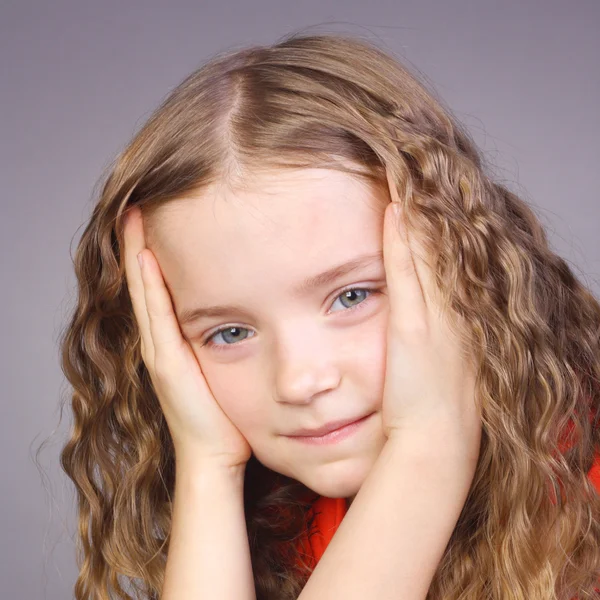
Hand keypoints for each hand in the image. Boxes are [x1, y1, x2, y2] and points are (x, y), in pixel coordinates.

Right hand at [122, 205, 251, 468]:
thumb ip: (236, 339)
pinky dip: (147, 284)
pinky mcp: (165, 361)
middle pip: (147, 281)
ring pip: (145, 291)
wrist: (215, 457)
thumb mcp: (230, 369)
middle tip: (141, 201)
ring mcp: (160, 350)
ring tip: (137, 213)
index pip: (161, 286)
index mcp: (176, 340)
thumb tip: (261, 311)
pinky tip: (144, 255)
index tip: (159, 215)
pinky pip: (154, 313)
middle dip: (142, 242)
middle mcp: (162, 340)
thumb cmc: (227, 418)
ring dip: (139, 253)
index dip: (154, 252)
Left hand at [381, 171, 481, 450]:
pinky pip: (409, 275)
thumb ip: (430, 329)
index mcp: (456, 318)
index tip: (423, 190)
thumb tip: (416, 307)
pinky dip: (403, 241)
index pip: (445, 259)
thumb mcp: (437, 363)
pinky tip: (395, 209)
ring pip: (429, 253)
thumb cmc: (432, 408)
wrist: (437, 443)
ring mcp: (436, 318)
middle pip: (441, 248)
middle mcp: (451, 311)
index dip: (434, 224)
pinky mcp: (415, 330)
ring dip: (419, 213)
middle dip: (430, 207)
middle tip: (418, 166)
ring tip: (407, 172)